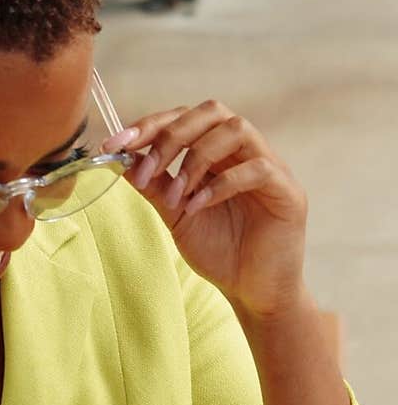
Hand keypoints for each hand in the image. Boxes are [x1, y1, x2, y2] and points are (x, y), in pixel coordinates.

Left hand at [105, 101, 308, 318]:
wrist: (252, 292)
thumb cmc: (220, 252)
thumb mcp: (176, 215)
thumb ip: (155, 186)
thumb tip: (121, 158)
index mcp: (219, 154)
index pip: (186, 118)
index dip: (150, 124)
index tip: (115, 143)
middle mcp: (245, 152)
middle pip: (212, 112)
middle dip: (171, 135)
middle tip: (148, 169)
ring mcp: (271, 167)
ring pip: (236, 130)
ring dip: (196, 158)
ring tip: (176, 195)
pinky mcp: (288, 192)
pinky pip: (257, 169)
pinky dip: (220, 185)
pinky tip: (197, 207)